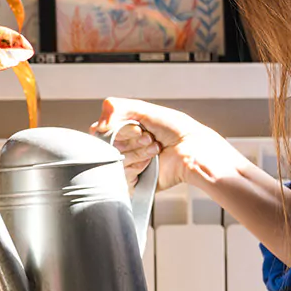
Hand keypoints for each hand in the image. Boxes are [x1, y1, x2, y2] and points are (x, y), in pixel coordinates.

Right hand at [93, 97, 238, 192]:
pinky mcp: (133, 182)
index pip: (102, 129)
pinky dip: (136, 167)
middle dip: (130, 139)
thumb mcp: (144, 109)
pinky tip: (151, 164)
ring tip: (155, 150)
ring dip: (137, 153)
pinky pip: (120, 176)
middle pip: (107, 145)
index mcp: (127, 129)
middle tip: (149, 138)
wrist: (193, 151)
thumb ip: (115, 108)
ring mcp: (129, 165)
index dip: (121, 128)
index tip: (139, 127)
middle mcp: (126, 147)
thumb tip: (98, 127)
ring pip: (114, 160)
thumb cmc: (177, 130)